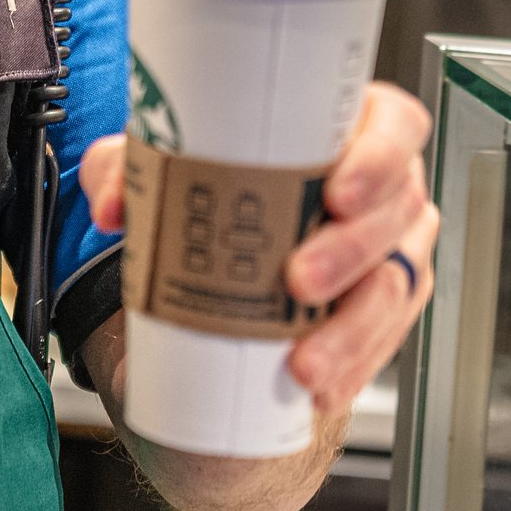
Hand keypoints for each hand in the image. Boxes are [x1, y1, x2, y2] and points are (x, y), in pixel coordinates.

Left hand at [79, 81, 439, 415]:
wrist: (232, 244)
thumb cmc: (226, 180)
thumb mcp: (169, 160)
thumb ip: (128, 167)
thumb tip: (115, 205)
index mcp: (352, 128)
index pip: (396, 125)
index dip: (379, 157)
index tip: (337, 190)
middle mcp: (384, 189)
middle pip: (395, 213)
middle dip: (349, 253)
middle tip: (297, 281)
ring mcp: (392, 251)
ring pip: (394, 287)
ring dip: (351, 329)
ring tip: (303, 358)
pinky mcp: (385, 309)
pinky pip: (382, 342)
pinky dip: (351, 368)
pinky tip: (319, 386)